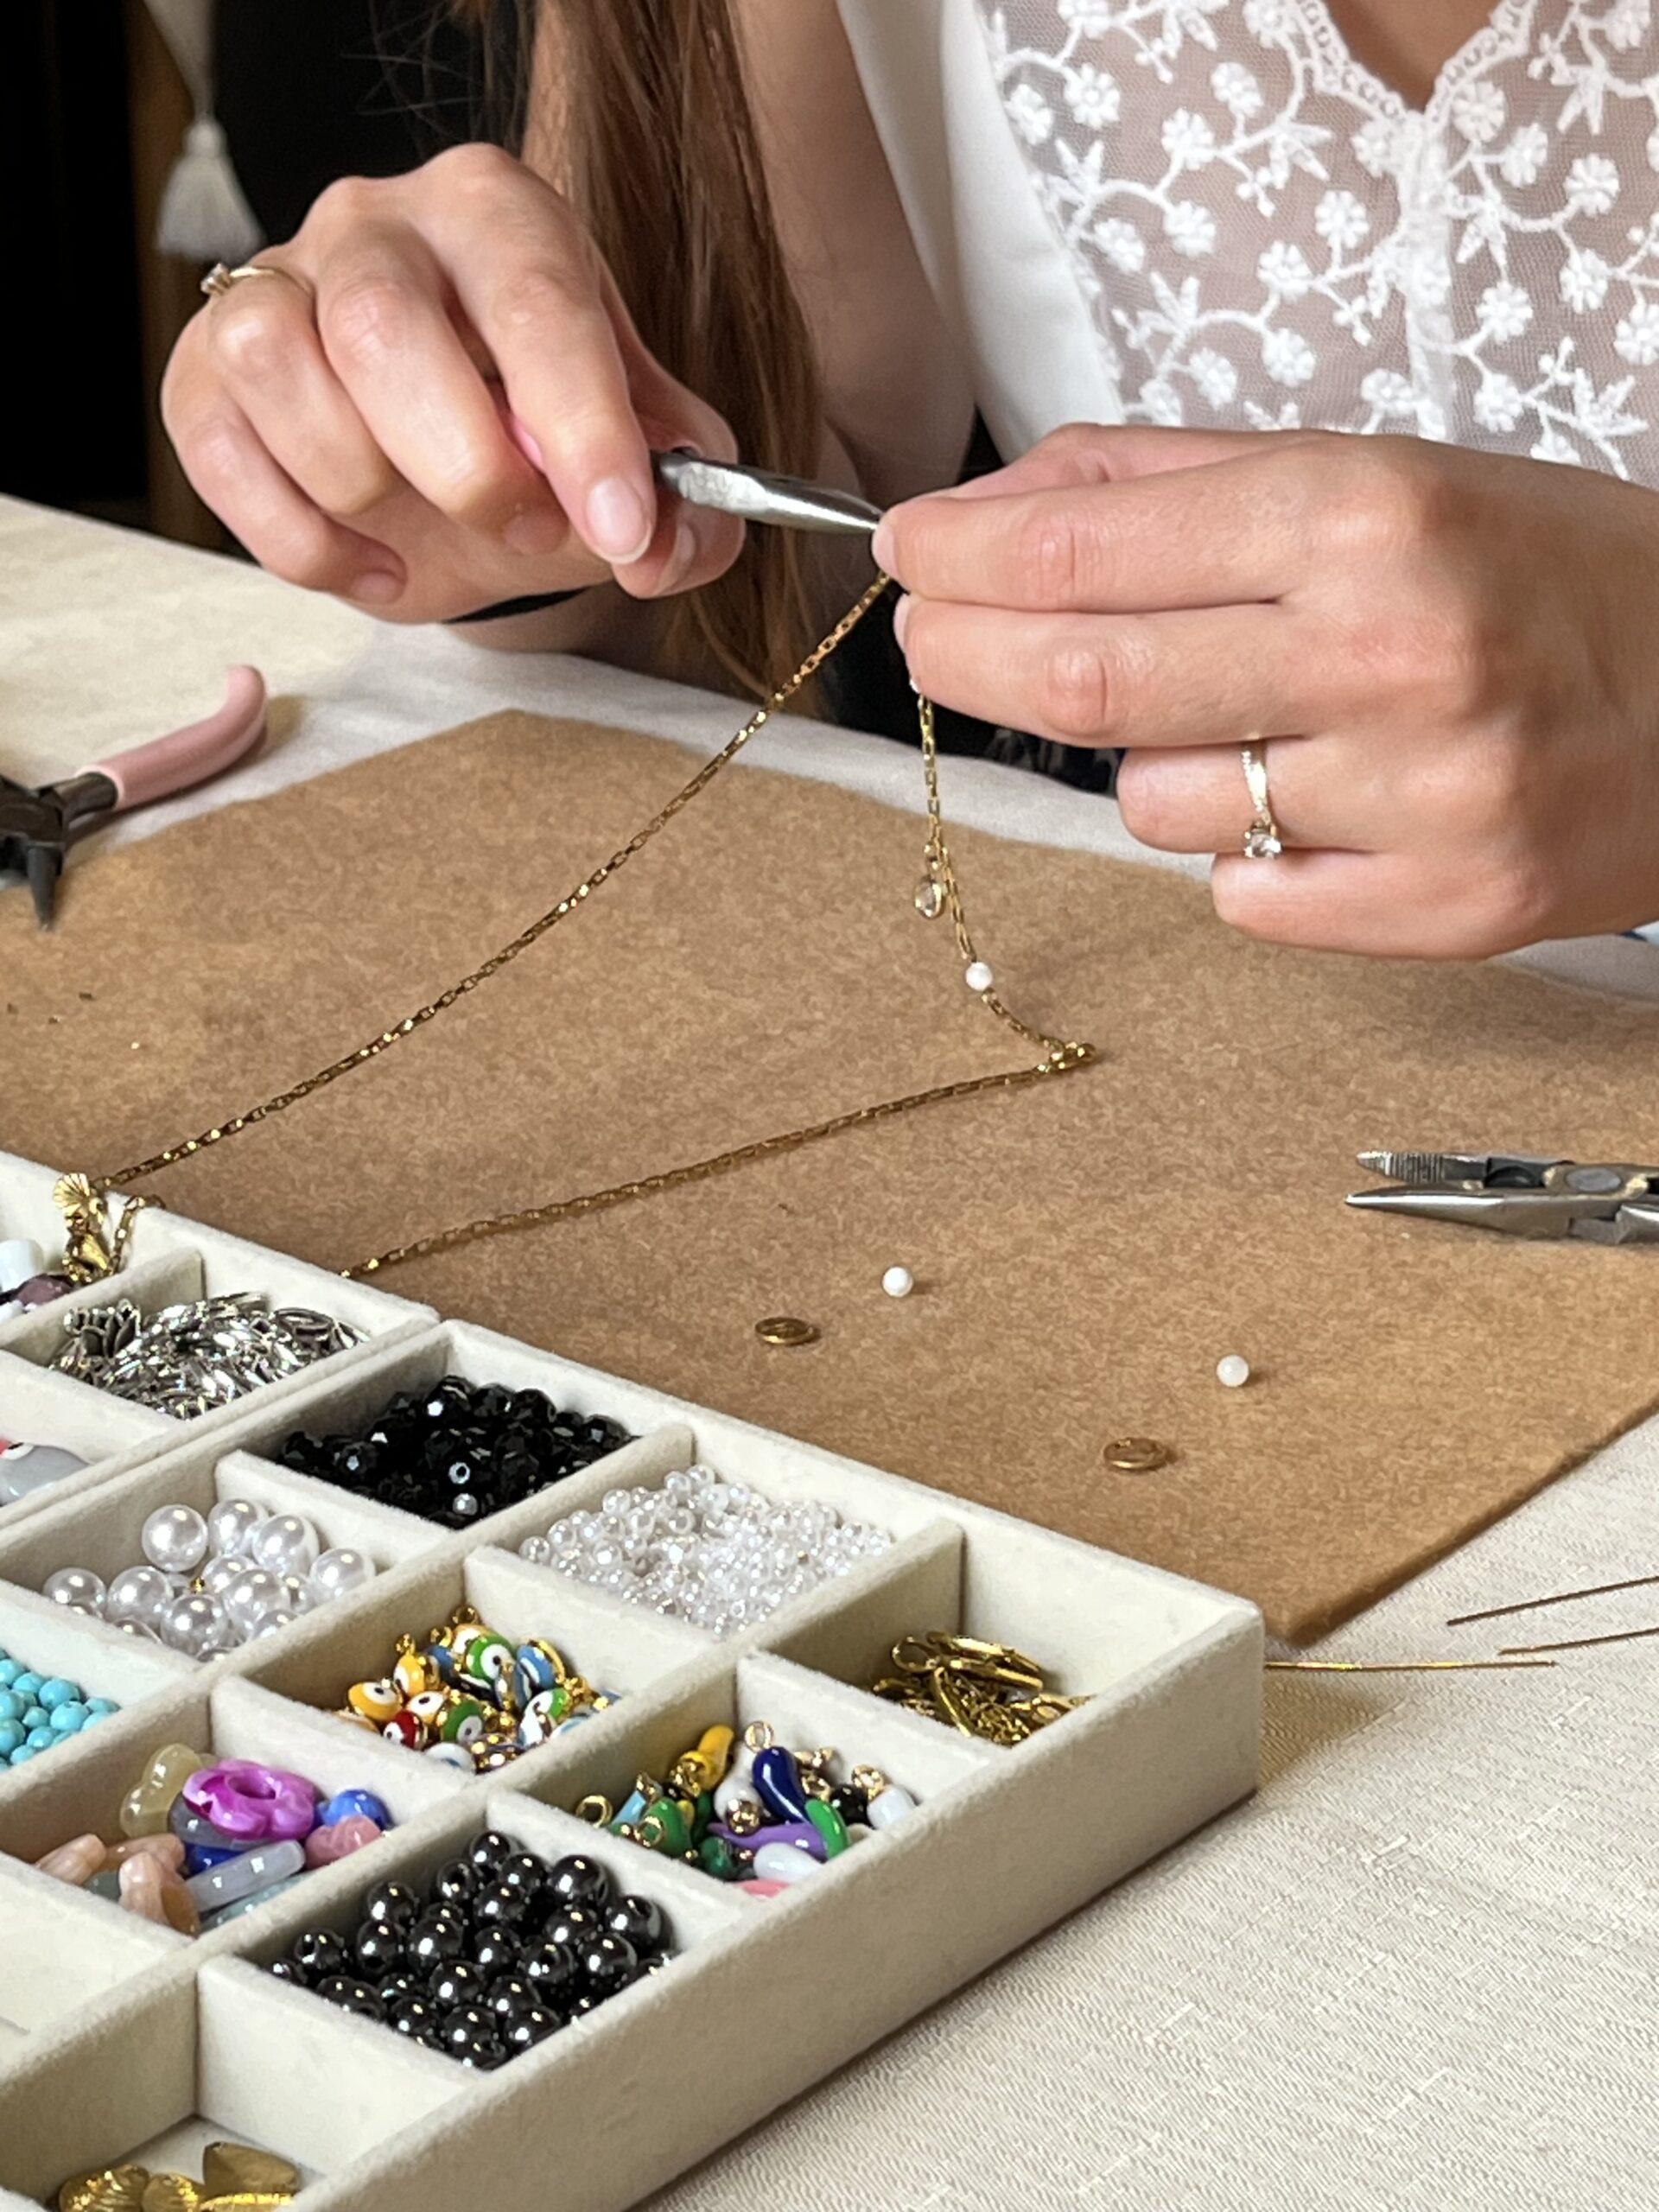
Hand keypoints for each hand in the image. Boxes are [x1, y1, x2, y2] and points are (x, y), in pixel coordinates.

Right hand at [162, 145, 743, 623]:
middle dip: (468, 466)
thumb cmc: (536, 430)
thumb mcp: (634, 459)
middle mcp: (374, 225)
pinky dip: (306, 541)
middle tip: (530, 530)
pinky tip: (371, 561)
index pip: (536, 300)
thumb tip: (663, 547)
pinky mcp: (203, 373)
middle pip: (386, 325)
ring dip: (371, 492)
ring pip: (286, 372)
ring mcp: (273, 289)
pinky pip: (225, 458)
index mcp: (496, 213)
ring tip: (431, 534)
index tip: (621, 522)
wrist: (444, 453)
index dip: (583, 424)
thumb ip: (681, 504)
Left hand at [874, 424, 1658, 957]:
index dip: (962, 560)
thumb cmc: (1539, 572)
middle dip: (966, 658)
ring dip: (1151, 762)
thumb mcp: (1373, 474)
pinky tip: (1320, 803)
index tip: (908, 555)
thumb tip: (998, 510)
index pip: (1085, 553)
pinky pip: (1237, 899)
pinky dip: (1241, 853)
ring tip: (1246, 722)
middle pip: (1081, 683)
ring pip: (1154, 804)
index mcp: (1363, 517)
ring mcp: (1415, 800)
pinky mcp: (1437, 912)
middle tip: (933, 640)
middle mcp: (1386, 656)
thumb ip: (1174, 482)